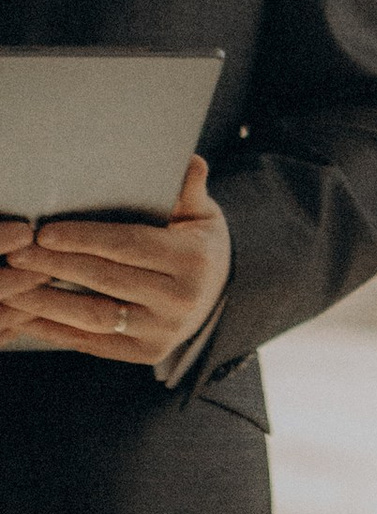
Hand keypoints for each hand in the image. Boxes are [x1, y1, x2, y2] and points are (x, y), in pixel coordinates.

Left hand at [0, 155, 231, 367]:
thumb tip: (188, 161)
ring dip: (48, 303)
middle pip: (106, 280)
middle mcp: (180, 299)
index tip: (46, 233)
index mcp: (192, 259)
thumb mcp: (203, 215)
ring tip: (14, 289)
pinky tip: (29, 317)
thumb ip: (189, 190)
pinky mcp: (145, 353)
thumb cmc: (200, 246)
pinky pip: (93, 343)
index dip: (84, 239)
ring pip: (94, 317)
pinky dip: (57, 331)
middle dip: (56, 266)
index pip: (129, 246)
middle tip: (19, 255)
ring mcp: (162, 330)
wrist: (218, 295)